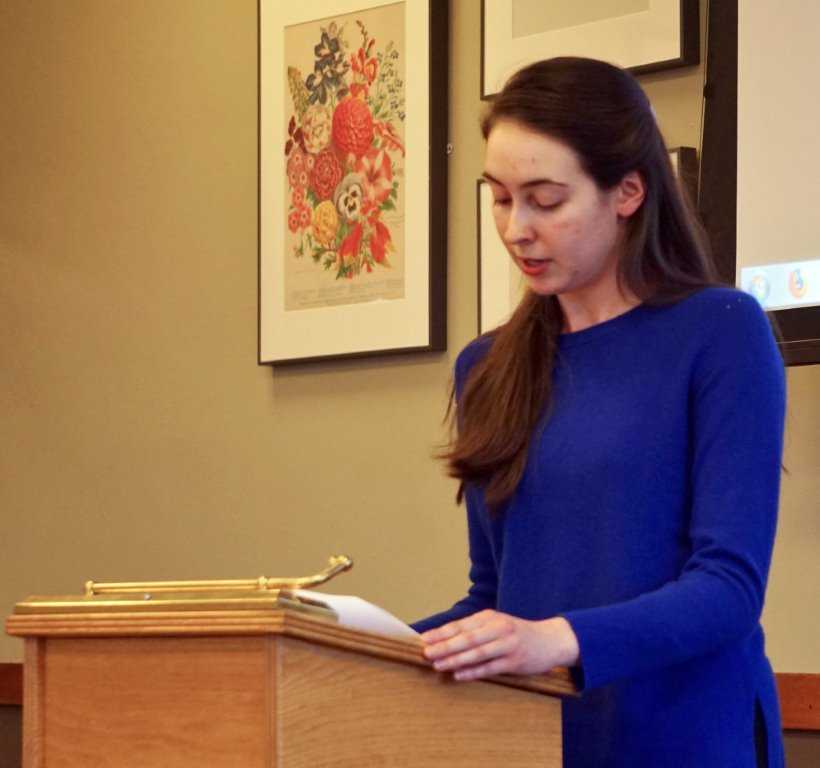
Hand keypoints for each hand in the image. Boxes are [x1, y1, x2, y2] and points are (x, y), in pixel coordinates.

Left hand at [420, 610, 579, 681]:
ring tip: (438, 665)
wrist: (550, 640)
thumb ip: (475, 631)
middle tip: (426, 653)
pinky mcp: (515, 661)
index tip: (423, 639)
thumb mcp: (496, 625)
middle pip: (466, 638)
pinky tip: (459, 675)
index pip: (460, 625)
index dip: (441, 632)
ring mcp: (507, 644)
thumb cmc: (516, 633)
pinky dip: (473, 672)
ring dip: (456, 659)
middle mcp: (497, 628)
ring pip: (477, 653)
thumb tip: (445, 639)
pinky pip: (490, 667)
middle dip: (444, 646)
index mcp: (489, 617)